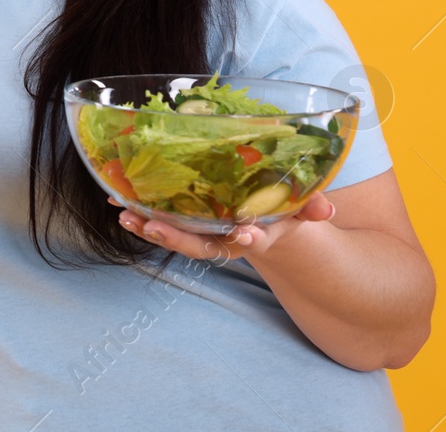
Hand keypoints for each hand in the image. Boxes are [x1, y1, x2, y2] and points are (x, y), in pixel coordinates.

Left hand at [109, 192, 337, 261]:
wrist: (262, 223)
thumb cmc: (280, 211)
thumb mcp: (298, 209)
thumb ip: (311, 208)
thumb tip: (327, 209)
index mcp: (257, 233)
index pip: (254, 239)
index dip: (250, 237)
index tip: (244, 233)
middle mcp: (226, 238)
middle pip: (202, 243)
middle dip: (177, 236)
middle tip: (152, 225)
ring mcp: (204, 234)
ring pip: (177, 236)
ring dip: (150, 227)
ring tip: (126, 217)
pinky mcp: (187, 225)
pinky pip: (163, 222)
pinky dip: (140, 214)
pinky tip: (119, 202)